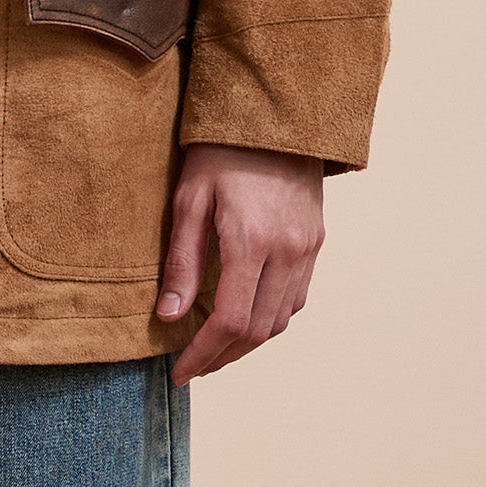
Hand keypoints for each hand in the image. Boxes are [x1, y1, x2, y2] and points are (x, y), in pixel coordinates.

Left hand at [157, 144, 326, 384]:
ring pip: (280, 320)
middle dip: (222, 358)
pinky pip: (296, 298)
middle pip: (257, 331)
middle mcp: (288, 252)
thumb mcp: (189, 199)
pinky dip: (270, 319)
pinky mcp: (316, 242)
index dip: (202, 355)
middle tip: (192, 367)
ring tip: (214, 350)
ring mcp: (308, 249)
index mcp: (251, 242)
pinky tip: (245, 319)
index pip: (228, 322)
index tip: (179, 371)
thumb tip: (169, 316)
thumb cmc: (222, 151)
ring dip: (247, 344)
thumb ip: (181, 261)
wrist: (278, 115)